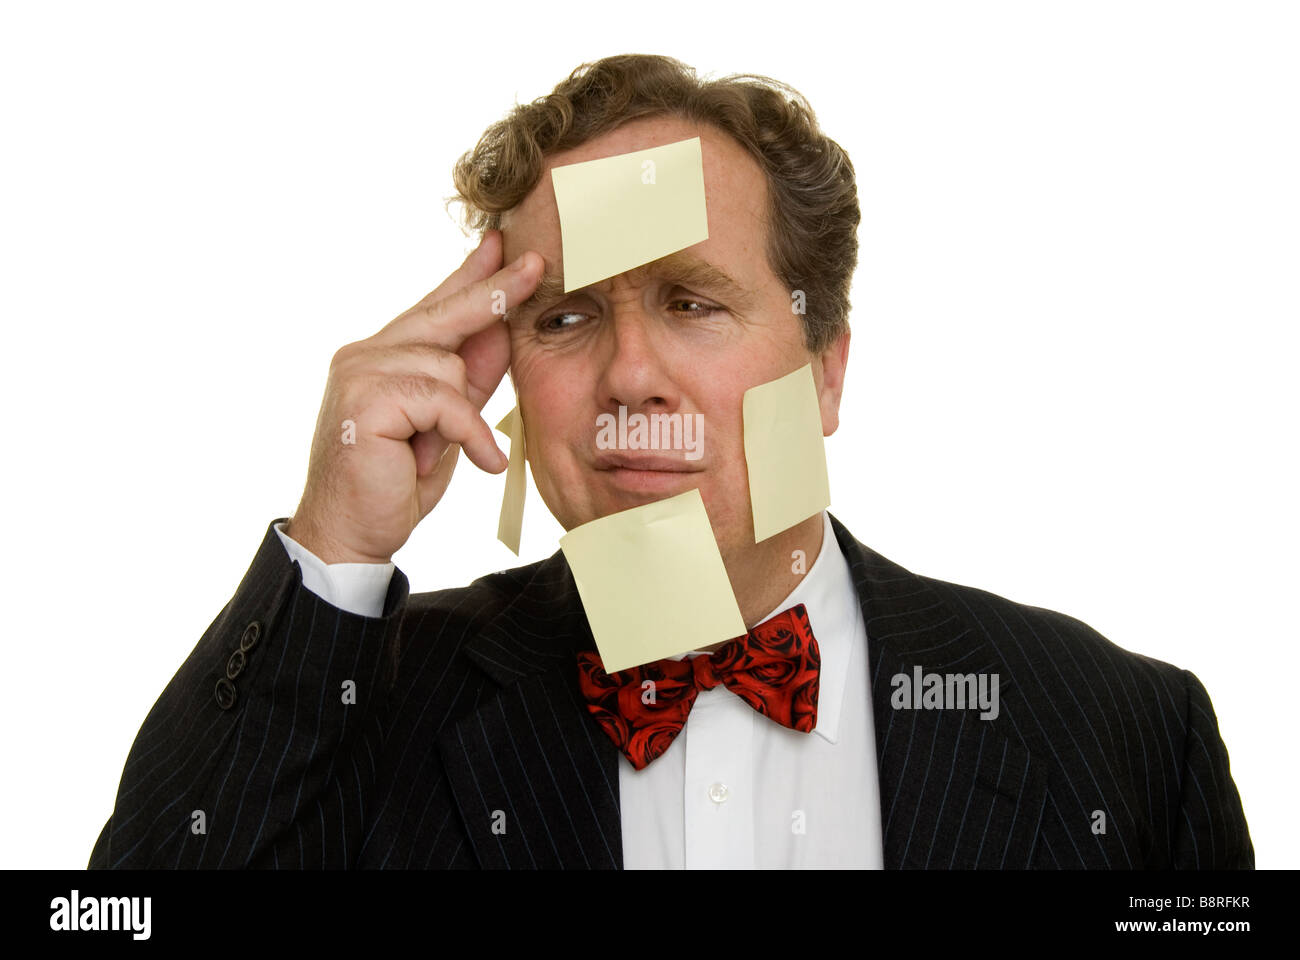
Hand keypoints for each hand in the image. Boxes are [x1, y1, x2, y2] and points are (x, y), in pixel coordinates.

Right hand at [285, 229, 539, 563]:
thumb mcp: (448, 425)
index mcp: (383, 355)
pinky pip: (443, 400)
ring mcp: (360, 372)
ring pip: (447, 365)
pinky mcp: (365, 399)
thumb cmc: (396, 483)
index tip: (503, 245)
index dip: (472, 276)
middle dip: (494, 291)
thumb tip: (504, 330)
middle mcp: (365, 354)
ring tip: (432, 454)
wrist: (353, 535)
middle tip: (536, 264)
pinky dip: (466, 434)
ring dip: (459, 416)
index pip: (436, 307)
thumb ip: (469, 378)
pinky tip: (479, 462)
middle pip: (444, 313)